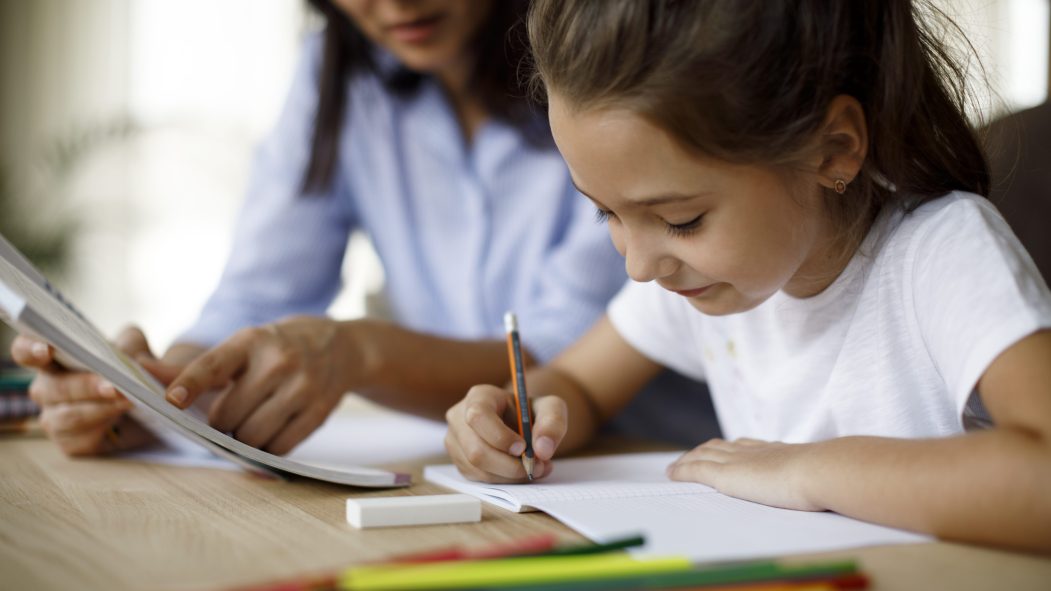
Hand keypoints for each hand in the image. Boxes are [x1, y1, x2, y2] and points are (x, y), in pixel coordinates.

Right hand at [11, 327, 174, 455]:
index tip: (46, 350)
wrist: (148, 406)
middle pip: (53, 388)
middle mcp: (47, 388)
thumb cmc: (131, 370)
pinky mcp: (70, 442)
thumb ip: (137, 350)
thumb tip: (138, 362)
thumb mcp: (139, 351)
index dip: (29, 349)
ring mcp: (54, 417)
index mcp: (54, 358)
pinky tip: (119, 424)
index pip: (25, 351)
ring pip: (67, 417)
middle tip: (114, 386)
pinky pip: (80, 440)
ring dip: (100, 410)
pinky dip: (103, 430)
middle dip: (85, 387)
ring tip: (128, 402)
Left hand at [164, 316, 354, 453]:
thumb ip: (196, 366)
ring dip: (244, 438)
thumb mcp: (243, 345)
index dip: (190, 384)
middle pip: (228, 416)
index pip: (214, 365)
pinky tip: (272, 429)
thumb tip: (143, 372)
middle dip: (222, 423)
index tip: (171, 400)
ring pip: (253, 436)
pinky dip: (269, 447)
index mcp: (252, 342)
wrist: (341, 346)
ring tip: (252, 422)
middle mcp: (279, 362)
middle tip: (230, 415)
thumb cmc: (279, 347)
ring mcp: (302, 388)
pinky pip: (280, 447)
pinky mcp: (319, 412)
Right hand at [444, 384, 566, 482]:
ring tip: (535, 468)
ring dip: (510, 475)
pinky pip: (478, 479)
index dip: (500, 437)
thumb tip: (543, 450)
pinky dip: (504, 480)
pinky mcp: (460, 461)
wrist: (521, 423)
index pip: (479, 416)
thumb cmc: (531, 412)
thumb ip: (553, 423)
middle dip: (509, 465)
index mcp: (479, 397)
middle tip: (537, 466)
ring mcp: (456, 441)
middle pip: (476, 450)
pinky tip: (520, 471)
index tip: (523, 448)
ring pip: (477, 468)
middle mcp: (459, 417)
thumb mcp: (551, 408)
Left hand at [667, 438, 823, 510]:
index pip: (746, 445)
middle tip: (691, 457)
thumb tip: (829, 482)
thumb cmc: (827, 476)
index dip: (730, 447)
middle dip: (703, 451)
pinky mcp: (725, 475)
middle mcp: (753, 450)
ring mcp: (738, 461)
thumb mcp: (820, 473)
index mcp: (775, 451)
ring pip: (703, 455)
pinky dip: (682, 470)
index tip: (722, 449)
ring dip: (688, 460)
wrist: (819, 470)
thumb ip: (814, 476)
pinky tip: (671, 474)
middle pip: (720, 446)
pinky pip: (696, 470)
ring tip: (676, 467)